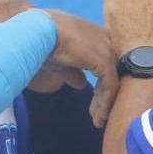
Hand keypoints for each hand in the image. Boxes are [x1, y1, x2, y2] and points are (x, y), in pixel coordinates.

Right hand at [41, 9, 119, 126]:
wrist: (40, 32)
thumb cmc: (45, 42)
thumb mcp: (61, 62)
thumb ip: (73, 72)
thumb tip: (81, 84)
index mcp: (96, 35)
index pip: (105, 64)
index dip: (101, 85)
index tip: (94, 102)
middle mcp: (106, 40)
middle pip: (112, 74)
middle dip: (104, 97)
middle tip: (97, 115)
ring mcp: (107, 50)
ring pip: (112, 82)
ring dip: (104, 104)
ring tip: (98, 121)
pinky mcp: (104, 61)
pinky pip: (110, 87)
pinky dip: (104, 104)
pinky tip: (98, 117)